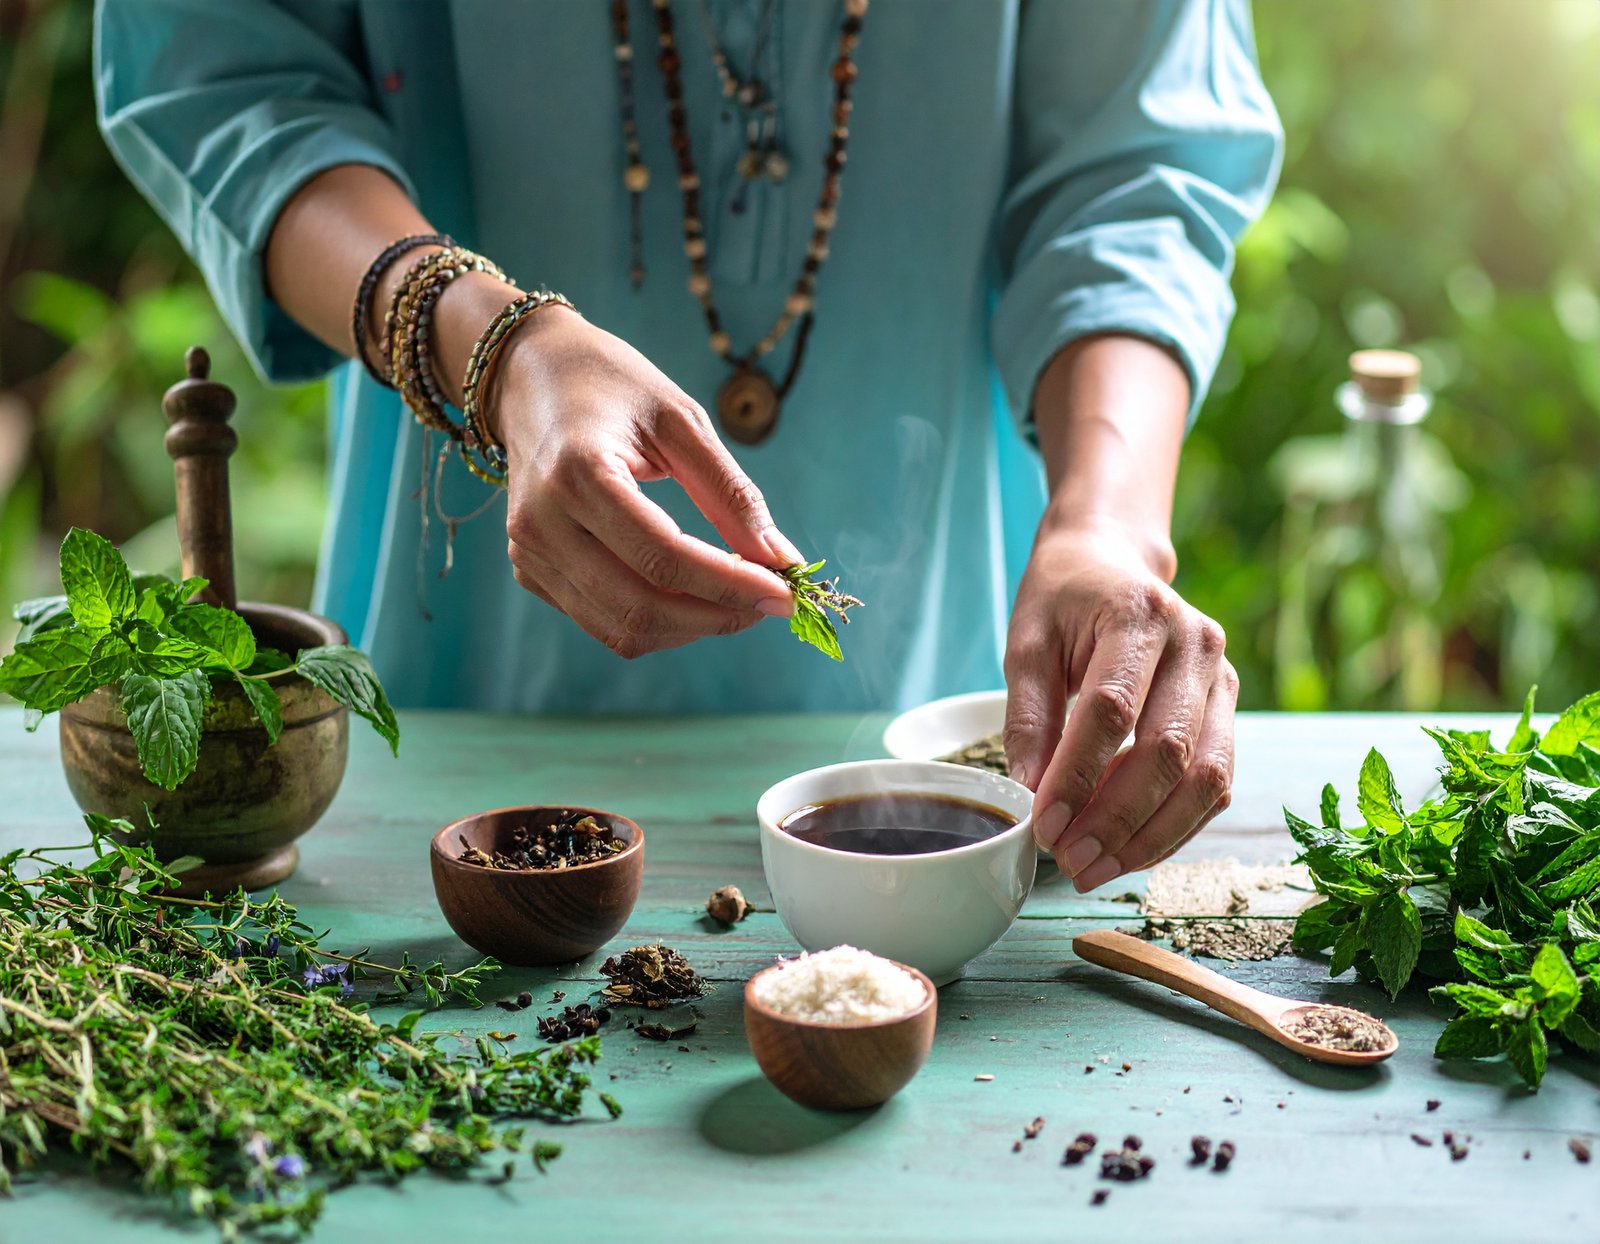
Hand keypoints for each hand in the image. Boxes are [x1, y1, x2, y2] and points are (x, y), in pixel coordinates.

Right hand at [483, 307, 802, 657]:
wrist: (530, 376)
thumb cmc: (612, 386)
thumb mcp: (681, 420)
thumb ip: (730, 493)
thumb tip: (779, 557)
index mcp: (578, 473)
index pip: (663, 557)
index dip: (730, 585)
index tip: (784, 592)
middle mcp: (541, 523)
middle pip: (640, 606)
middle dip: (717, 615)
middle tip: (770, 603)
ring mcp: (529, 554)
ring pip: (622, 630)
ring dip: (690, 627)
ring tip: (737, 600)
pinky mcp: (530, 571)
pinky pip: (602, 621)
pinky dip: (658, 621)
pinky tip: (691, 593)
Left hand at [1003, 517, 1236, 891]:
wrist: (1113, 560)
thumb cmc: (1063, 600)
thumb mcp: (1027, 642)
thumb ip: (1028, 716)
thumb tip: (1028, 794)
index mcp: (1138, 614)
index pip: (1111, 710)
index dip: (1078, 775)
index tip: (1044, 825)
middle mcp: (1195, 644)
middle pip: (1167, 751)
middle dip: (1116, 819)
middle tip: (1070, 862)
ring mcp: (1221, 677)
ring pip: (1206, 778)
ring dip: (1151, 836)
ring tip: (1097, 869)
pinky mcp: (1229, 708)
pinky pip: (1217, 783)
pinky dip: (1175, 826)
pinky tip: (1131, 850)